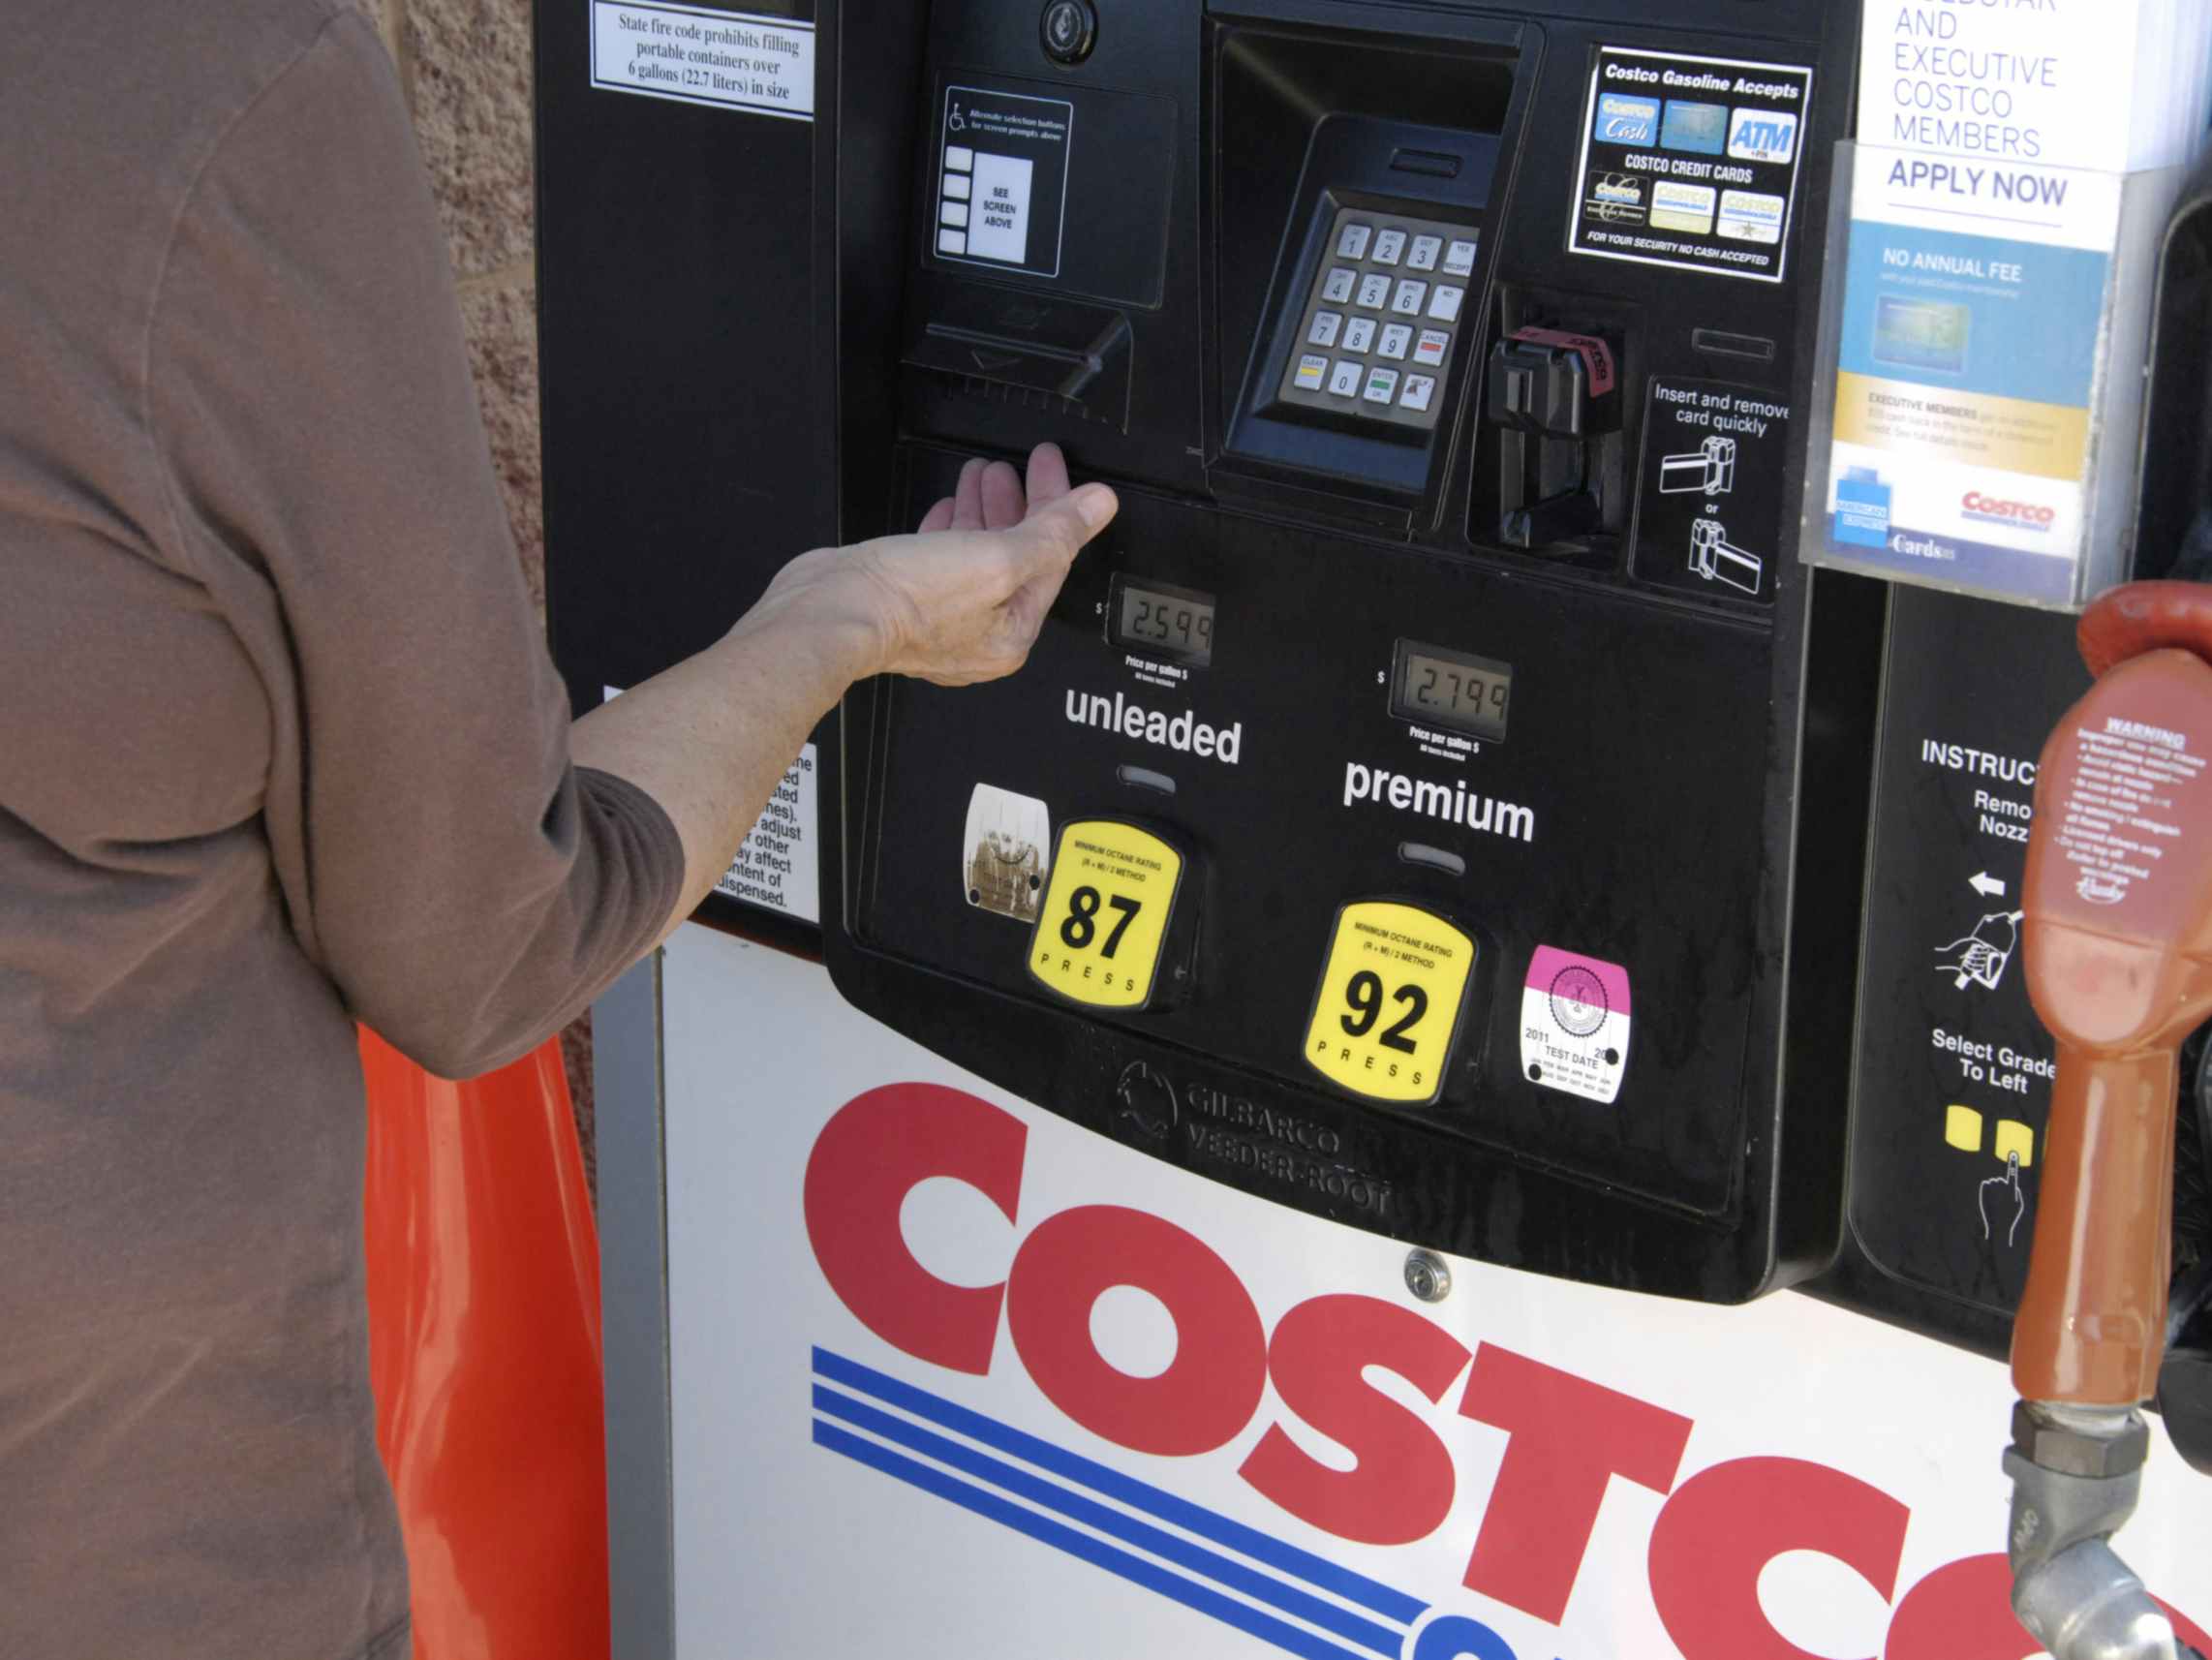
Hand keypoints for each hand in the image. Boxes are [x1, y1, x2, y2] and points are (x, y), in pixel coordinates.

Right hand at [754, 444, 1116, 685]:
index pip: (1053, 559)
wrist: (831, 613)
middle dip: (1024, 503)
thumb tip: (1098, 507)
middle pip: (1019, 556)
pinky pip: (943, 557)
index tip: (1054, 466)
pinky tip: (951, 506)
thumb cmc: (907, 603)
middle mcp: (979, 632)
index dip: (1058, 505)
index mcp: (1013, 632)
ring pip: (978, 553)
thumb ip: (1053, 533)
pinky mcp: (908, 600)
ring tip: (989, 473)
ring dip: (987, 508)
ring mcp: (941, 618)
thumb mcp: (999, 559)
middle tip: (1029, 463)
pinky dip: (952, 527)